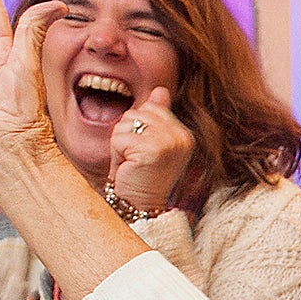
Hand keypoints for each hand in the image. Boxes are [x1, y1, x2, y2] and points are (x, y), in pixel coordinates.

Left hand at [108, 86, 194, 212]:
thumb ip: (157, 116)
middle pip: (137, 113)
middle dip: (128, 135)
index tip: (145, 154)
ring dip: (121, 145)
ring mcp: (167, 142)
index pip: (151, 108)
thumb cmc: (143, 179)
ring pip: (126, 123)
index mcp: (184, 134)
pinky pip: (118, 137)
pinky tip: (128, 168)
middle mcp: (180, 136)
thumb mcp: (152, 144)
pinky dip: (117, 154)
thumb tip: (160, 90)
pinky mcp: (150, 149)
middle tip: (137, 160)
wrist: (142, 208)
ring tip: (132, 164)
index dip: (139, 129)